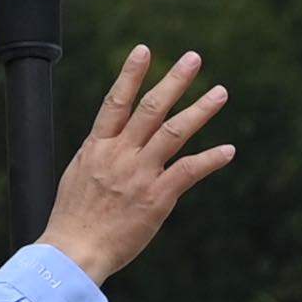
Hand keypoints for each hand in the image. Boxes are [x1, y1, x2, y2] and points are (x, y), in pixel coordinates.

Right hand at [37, 46, 238, 282]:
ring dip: (200, 110)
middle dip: (174, 81)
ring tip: (220, 92)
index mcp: (97, 147)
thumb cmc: (73, 220)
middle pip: (151, 108)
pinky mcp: (157, 198)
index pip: (116, 101)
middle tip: (194, 59)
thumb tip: (111, 143)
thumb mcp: (78, 176)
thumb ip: (100, 156)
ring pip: (175, 132)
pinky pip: (189, 171)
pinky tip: (228, 150)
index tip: (145, 50)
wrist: (74, 251)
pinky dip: (211, 159)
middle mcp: (120, 154)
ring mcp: (140, 174)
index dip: (131, 74)